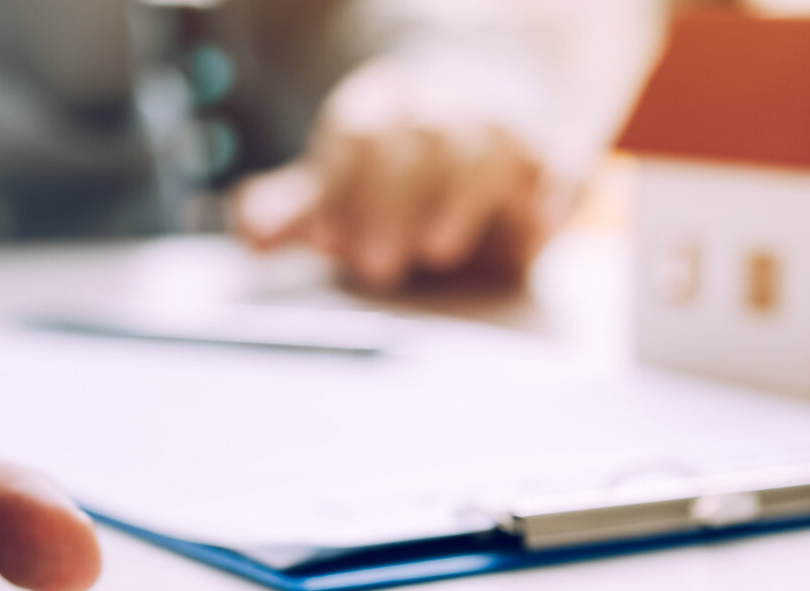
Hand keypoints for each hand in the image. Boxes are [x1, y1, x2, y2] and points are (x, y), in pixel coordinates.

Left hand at [233, 56, 555, 292]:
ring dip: (460, 197)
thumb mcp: (344, 183)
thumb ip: (297, 209)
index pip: (358, 135)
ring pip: (483, 146)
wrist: (494, 108)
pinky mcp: (554, 157)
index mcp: (382, 106)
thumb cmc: (402, 165)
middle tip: (372, 265)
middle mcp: (442, 106)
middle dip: (391, 202)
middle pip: (416, 138)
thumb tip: (251, 234)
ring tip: (437, 249)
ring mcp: (502, 127)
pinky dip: (552, 195)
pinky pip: (559, 167)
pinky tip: (537, 229)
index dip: (340, 186)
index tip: (325, 238)